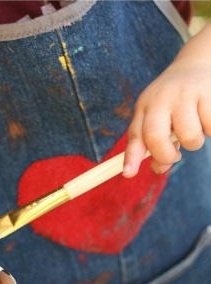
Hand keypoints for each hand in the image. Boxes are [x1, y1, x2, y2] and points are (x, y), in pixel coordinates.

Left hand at [124, 24, 210, 176]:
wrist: (198, 63)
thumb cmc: (174, 102)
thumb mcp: (158, 118)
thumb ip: (154, 144)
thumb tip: (158, 169)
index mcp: (145, 107)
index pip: (135, 135)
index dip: (131, 157)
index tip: (128, 174)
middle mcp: (160, 99)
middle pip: (155, 137)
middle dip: (165, 156)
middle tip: (174, 157)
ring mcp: (184, 94)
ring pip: (189, 137)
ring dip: (194, 143)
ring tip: (195, 129)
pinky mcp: (208, 93)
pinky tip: (208, 117)